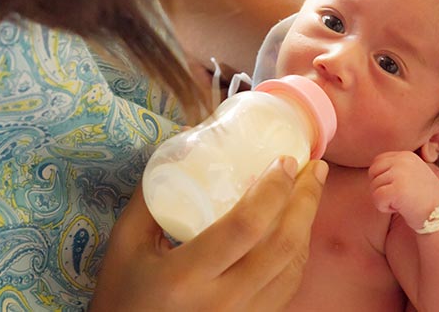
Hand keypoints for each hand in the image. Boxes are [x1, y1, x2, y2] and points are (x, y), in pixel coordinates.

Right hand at [90, 157, 327, 311]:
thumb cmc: (123, 295)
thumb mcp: (125, 243)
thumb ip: (153, 194)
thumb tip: (188, 142)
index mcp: (185, 276)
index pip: (245, 225)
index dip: (272, 189)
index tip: (284, 160)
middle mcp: (222, 302)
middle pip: (283, 245)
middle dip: (306, 200)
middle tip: (315, 168)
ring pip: (293, 268)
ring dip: (308, 224)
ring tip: (311, 192)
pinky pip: (288, 287)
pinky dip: (298, 253)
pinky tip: (297, 229)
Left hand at [368, 151, 438, 230]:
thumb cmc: (423, 198)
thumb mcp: (412, 174)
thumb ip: (396, 167)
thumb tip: (372, 168)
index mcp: (406, 155)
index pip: (378, 161)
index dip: (381, 177)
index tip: (396, 188)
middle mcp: (403, 160)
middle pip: (373, 172)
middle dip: (379, 187)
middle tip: (397, 197)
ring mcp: (400, 174)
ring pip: (373, 186)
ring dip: (384, 199)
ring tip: (401, 202)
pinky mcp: (397, 189)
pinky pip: (377, 198)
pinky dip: (384, 207)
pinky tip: (399, 208)